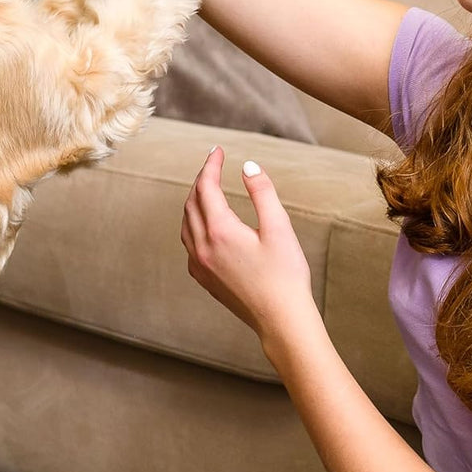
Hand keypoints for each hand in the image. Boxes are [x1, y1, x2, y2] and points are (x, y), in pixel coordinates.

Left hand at [180, 146, 316, 344]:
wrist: (281, 320)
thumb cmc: (286, 275)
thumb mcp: (279, 228)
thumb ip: (262, 192)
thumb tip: (248, 166)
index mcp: (220, 231)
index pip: (206, 187)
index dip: (210, 165)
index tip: (218, 150)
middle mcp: (202, 247)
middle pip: (191, 203)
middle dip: (201, 180)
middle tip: (214, 164)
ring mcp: (200, 265)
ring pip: (186, 223)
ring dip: (194, 201)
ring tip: (207, 188)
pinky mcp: (204, 279)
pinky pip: (189, 243)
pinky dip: (193, 225)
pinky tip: (206, 225)